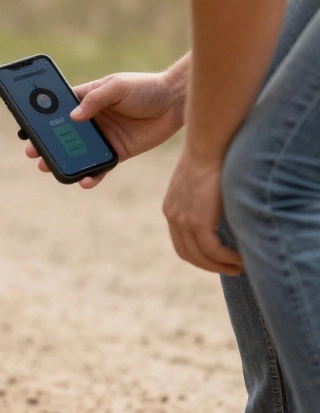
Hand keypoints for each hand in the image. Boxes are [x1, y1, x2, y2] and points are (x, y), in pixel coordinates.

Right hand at [25, 70, 186, 188]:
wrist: (175, 101)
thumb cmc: (145, 87)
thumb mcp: (117, 86)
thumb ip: (95, 100)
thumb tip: (73, 118)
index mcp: (86, 101)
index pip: (57, 111)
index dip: (41, 120)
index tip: (27, 129)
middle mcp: (91, 121)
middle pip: (62, 136)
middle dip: (45, 145)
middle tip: (33, 153)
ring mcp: (102, 138)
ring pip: (76, 154)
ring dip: (62, 162)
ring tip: (49, 168)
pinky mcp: (117, 153)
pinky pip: (99, 168)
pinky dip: (91, 176)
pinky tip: (84, 181)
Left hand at [162, 150, 242, 274]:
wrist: (209, 144)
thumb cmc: (213, 155)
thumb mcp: (203, 180)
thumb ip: (206, 198)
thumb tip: (222, 206)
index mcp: (172, 208)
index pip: (181, 241)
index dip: (199, 254)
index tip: (218, 259)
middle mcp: (173, 216)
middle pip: (187, 253)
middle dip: (209, 264)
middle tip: (231, 268)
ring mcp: (183, 220)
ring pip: (200, 255)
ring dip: (220, 265)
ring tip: (239, 267)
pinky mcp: (197, 222)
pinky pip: (212, 250)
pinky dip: (226, 258)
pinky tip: (240, 259)